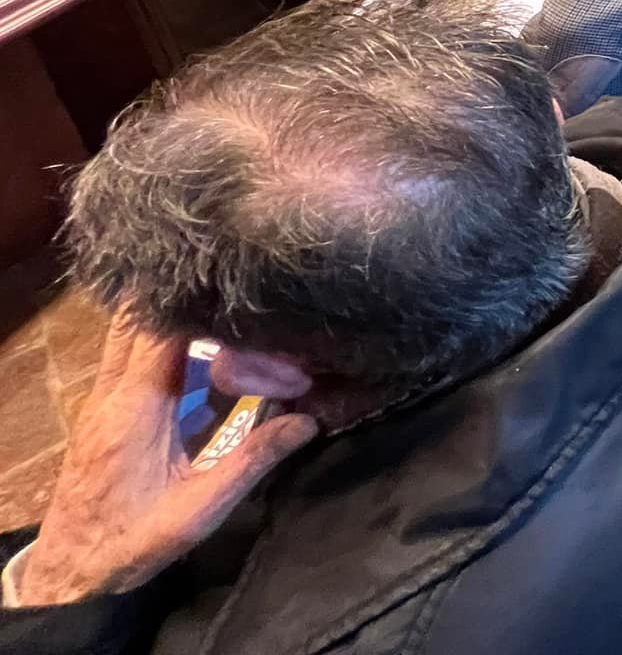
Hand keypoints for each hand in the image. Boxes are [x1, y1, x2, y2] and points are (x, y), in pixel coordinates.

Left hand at [14, 315, 318, 606]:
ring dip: (166, 319)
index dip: (199, 303)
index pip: (161, 327)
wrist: (70, 571)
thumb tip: (309, 420)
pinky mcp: (101, 412)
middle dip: (180, 299)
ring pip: (127, 335)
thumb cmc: (132, 540)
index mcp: (136, 405)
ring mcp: (100, 400)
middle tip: (232, 292)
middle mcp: (111, 392)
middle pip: (137, 318)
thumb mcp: (200, 507)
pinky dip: (157, 343)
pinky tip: (194, 352)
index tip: (242, 293)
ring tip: (218, 311)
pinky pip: (126, 357)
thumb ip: (253, 459)